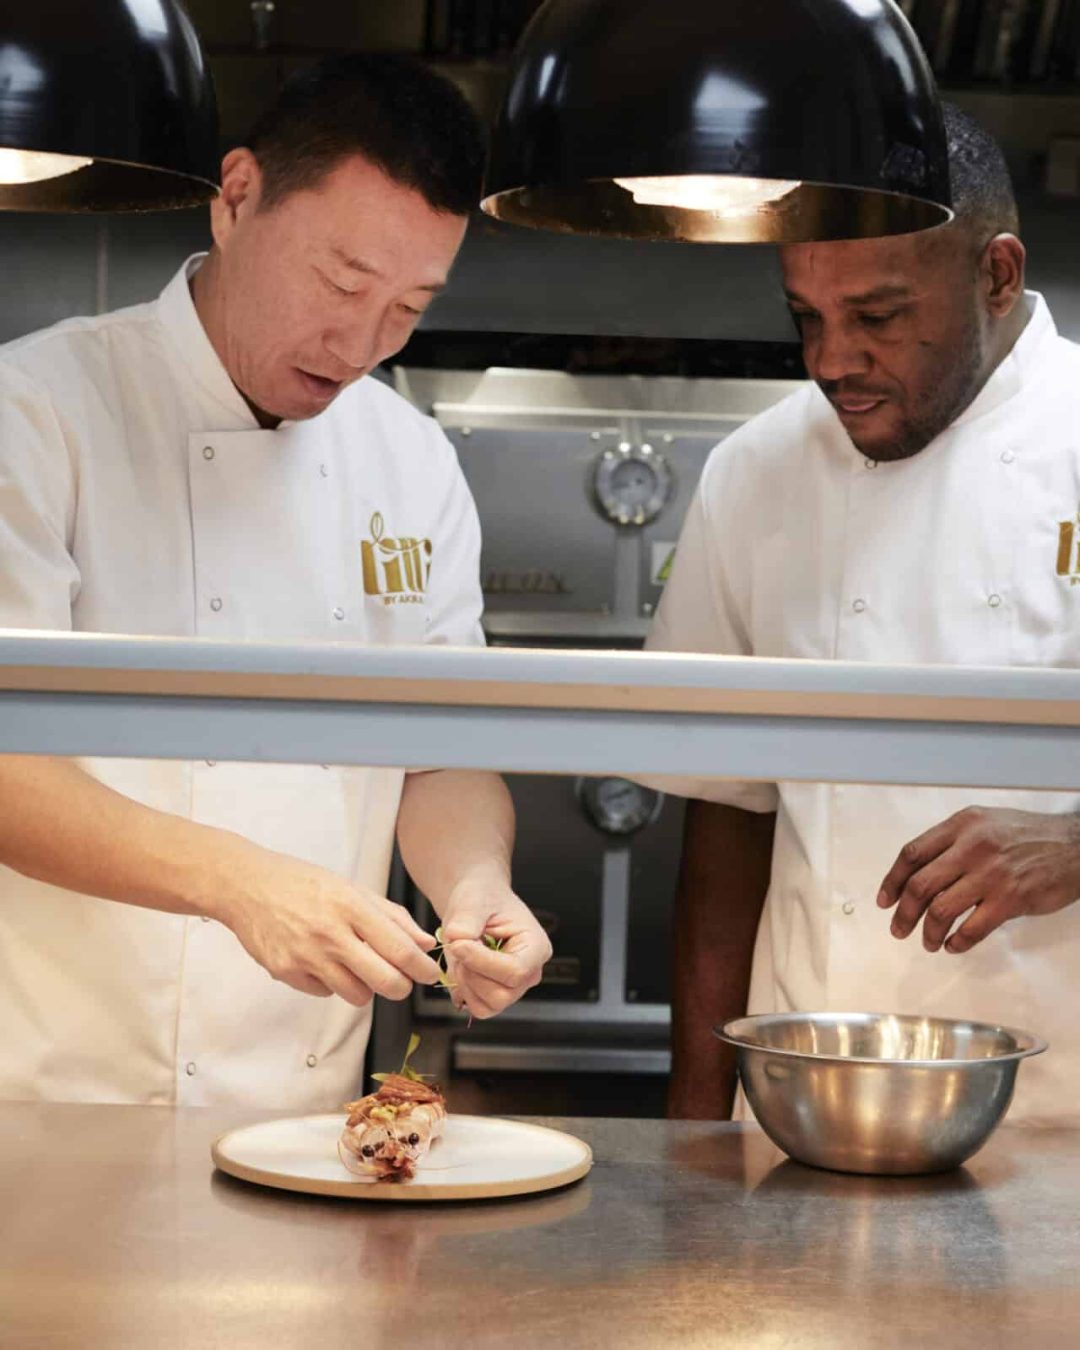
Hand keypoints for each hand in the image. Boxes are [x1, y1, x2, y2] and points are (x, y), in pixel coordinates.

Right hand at [206, 837, 439, 1005]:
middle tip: (402, 981)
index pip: (399, 949)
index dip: (422, 968)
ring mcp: (306, 956)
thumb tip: (424, 943)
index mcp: (351, 906)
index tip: (431, 974)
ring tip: (356, 966)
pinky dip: (332, 984)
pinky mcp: (286, 972)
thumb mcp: (352, 888)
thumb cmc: (303, 884)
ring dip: (365, 987)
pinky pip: (325, 993)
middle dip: (401, 987)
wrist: (247, 886)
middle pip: (384, 981)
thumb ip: (392, 917)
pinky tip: (323, 961)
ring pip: (357, 995)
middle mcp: (330, 933)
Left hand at [438, 873, 551, 1018]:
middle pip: (501, 995)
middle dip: (472, 974)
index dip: (480, 962)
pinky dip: (463, 992)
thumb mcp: (473, 901)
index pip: (515, 971)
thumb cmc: (482, 898)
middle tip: (459, 948)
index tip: (458, 944)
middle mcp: (530, 972)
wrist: (476, 903)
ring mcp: (514, 988)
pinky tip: (462, 967)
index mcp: (536, 946)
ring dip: (465, 983)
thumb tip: (456, 943)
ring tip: (462, 956)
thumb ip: (465, 922)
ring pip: (488, 1006)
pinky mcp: (496, 996)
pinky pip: (478, 1008)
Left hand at [877, 807, 1079, 954]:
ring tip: (927, 942)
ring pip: (941, 909)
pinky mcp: (1011, 898)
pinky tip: (954, 945)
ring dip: (927, 932)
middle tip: (898, 928)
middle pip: (920, 885)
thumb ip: (952, 843)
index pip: (912, 854)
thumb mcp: (985, 824)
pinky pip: (972, 928)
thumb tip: (919, 873)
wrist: (1075, 846)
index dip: (892, 880)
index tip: (885, 900)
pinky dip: (957, 942)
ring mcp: (991, 873)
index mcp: (961, 825)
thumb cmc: (1029, 836)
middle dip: (903, 913)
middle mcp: (972, 847)